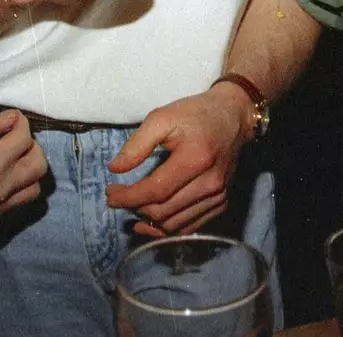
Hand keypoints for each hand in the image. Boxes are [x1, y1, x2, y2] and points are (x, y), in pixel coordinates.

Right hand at [0, 109, 46, 230]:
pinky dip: (20, 186)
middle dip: (31, 146)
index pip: (24, 139)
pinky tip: (4, 177)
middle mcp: (1, 188)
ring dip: (30, 169)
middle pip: (39, 164)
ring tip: (13, 159)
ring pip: (35, 187)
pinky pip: (20, 201)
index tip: (11, 120)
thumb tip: (12, 118)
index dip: (20, 123)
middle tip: (14, 139)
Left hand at [104, 86, 253, 236]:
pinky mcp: (221, 202)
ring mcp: (218, 196)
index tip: (109, 193)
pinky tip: (150, 221)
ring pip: (175, 224)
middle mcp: (210, 183)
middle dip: (133, 208)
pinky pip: (190, 227)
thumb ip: (137, 144)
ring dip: (148, 221)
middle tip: (115, 198)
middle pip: (164, 211)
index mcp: (195, 159)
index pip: (155, 191)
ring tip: (131, 208)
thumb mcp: (162, 117)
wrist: (232, 117)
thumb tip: (114, 169)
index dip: (128, 197)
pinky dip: (167, 228)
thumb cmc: (195, 114)